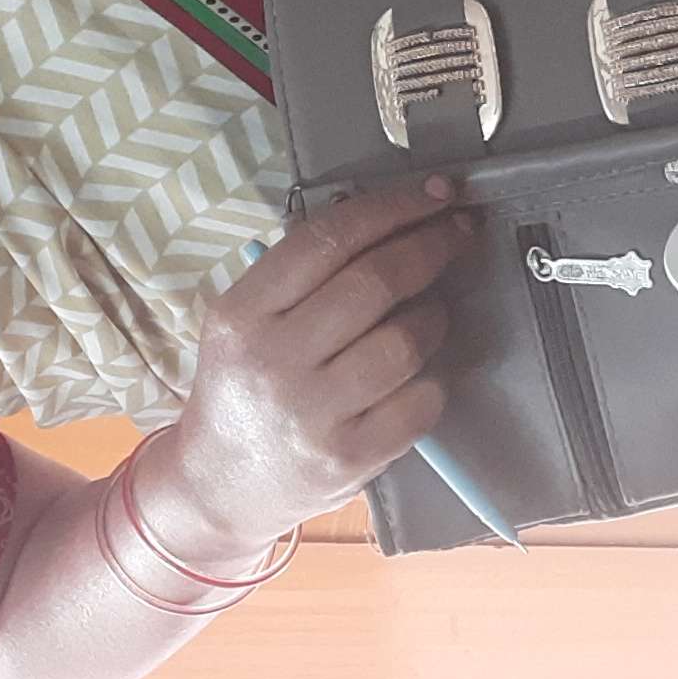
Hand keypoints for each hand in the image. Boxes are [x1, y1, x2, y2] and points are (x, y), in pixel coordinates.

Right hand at [149, 178, 475, 557]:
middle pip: (375, 283)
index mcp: (241, 314)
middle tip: (458, 233)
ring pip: (406, 342)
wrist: (219, 485)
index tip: (437, 193)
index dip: (393, 207)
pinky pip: (421, 401)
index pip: (328, 239)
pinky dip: (432, 379)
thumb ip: (299, 275)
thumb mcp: (243, 323)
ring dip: (433, 317)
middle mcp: (272, 361)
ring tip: (429, 315)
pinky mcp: (350, 458)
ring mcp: (312, 414)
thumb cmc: (243, 389)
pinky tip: (419, 374)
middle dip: (431, 247)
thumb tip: (391, 217)